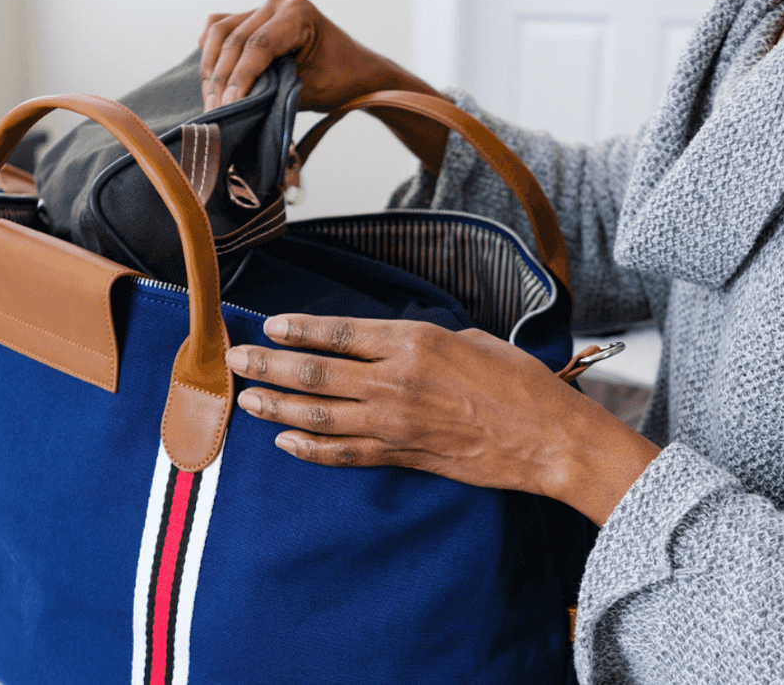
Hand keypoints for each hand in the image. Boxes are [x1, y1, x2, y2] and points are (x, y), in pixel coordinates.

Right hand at [199, 0, 450, 171]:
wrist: (356, 73)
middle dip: (221, 79)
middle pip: (234, 40)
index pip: (258, 46)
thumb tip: (235, 104)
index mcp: (299, 14)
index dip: (239, 78)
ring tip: (211, 99)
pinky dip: (211, 51)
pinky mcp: (254, 18)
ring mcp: (265, 9)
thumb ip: (273, 91)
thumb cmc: (341, 81)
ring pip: (220, 32)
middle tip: (215, 112)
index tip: (228, 107)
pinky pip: (221, 28)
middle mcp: (279, 4)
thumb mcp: (308, 89)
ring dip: (211, 66)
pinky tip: (211, 76)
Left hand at [225, 314, 661, 524]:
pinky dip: (309, 448)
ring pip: (318, 414)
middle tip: (234, 358)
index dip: (297, 329)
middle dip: (267, 365)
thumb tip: (388, 342)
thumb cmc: (519, 383)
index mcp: (414, 342)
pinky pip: (343, 454)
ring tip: (246, 398)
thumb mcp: (471, 339)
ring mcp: (394, 423)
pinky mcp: (402, 456)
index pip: (338, 332)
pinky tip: (285, 441)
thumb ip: (421, 340)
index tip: (268, 326)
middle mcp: (395, 381)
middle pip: (314, 372)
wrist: (549, 439)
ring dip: (276, 406)